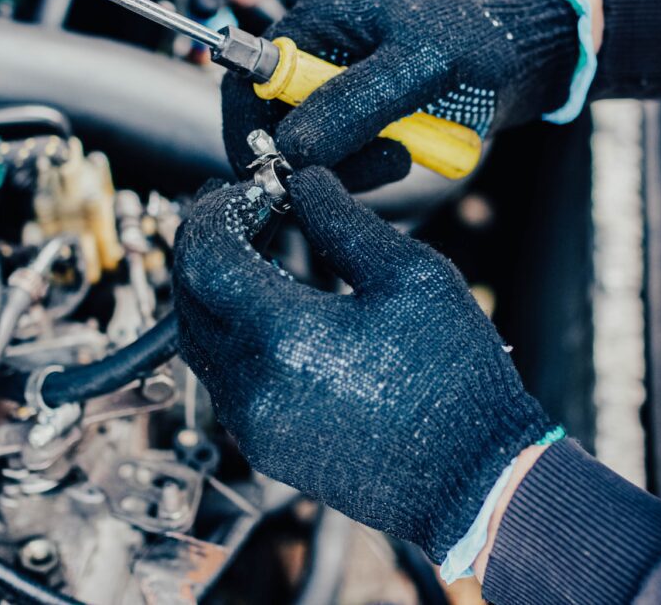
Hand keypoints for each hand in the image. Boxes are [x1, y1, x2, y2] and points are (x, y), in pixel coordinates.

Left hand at [173, 167, 551, 559]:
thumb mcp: (409, 275)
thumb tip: (303, 181)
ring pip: (196, 337)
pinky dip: (229, 331)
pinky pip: (220, 376)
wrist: (473, 480)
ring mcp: (250, 422)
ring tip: (252, 251)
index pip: (205, 255)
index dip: (214, 212)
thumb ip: (342, 220)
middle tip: (240, 210)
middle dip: (205, 243)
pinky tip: (267, 308)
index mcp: (283, 336)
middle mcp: (250, 385)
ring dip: (212, 287)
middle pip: (188, 294)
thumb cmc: (453, 378)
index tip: (243, 189)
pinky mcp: (260, 444)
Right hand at [222, 0, 581, 190]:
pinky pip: (346, 162)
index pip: (248, 80)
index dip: (249, 129)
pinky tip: (408, 152)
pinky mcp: (365, 121)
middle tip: (361, 167)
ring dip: (352, 168)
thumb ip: (351, 107)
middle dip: (311, 157)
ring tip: (402, 151)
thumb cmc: (484, 41)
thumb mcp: (417, 69)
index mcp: (317, 24)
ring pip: (311, 152)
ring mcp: (342, 91)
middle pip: (276, 124)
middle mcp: (321, 56)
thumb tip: (289, 149)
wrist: (536, 55)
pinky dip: (371, 169)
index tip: (271, 169)